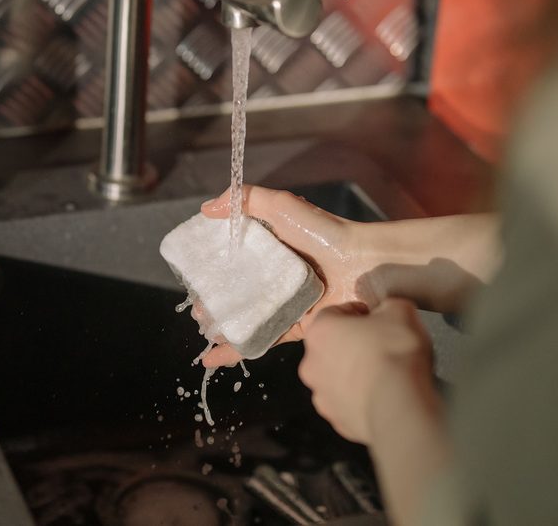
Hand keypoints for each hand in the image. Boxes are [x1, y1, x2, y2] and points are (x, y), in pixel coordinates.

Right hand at [198, 185, 499, 366]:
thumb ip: (246, 200)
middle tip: (195, 308)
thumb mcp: (283, 206)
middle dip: (214, 300)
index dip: (214, 265)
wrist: (367, 266)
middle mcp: (279, 276)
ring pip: (248, 317)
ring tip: (203, 330)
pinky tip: (214, 357)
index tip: (191, 272)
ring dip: (223, 326)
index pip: (236, 257)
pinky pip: (264, 339)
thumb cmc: (325, 233)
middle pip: (239, 290)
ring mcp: (287, 303)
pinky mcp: (298, 327)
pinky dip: (238, 351)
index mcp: (274, 247)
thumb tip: (205, 208)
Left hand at [299, 299, 449, 525]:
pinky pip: (348, 404)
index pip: (334, 313)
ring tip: (383, 375)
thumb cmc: (394, 351)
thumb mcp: (400, 311)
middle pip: (331, 348)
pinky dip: (361, 400)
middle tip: (381, 347)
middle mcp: (310, 364)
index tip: (377, 319)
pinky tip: (382, 397)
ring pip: (336, 378)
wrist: (399, 406)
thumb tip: (386, 312)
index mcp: (319, 331)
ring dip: (354, 375)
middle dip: (352, 345)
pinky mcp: (337, 422)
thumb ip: (388, 305)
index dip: (358, 314)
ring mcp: (321, 396)